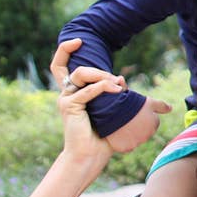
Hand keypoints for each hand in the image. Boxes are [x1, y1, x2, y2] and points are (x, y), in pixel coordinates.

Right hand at [49, 39, 126, 163]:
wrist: (91, 155)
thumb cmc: (104, 136)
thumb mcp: (116, 112)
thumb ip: (122, 98)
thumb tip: (136, 88)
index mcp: (74, 91)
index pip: (60, 64)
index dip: (65, 49)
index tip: (79, 41)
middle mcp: (67, 93)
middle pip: (72, 66)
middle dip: (96, 67)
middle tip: (115, 79)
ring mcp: (66, 99)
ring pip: (80, 75)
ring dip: (100, 75)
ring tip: (117, 85)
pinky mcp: (69, 106)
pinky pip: (87, 91)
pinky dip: (102, 88)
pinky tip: (117, 90)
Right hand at [104, 90, 172, 152]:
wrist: (110, 111)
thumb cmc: (130, 104)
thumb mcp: (148, 102)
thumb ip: (161, 106)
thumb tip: (171, 108)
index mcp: (154, 124)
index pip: (152, 122)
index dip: (141, 116)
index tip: (133, 113)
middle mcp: (148, 136)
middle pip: (143, 131)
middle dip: (136, 126)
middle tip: (125, 118)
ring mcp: (137, 143)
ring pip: (134, 139)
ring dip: (129, 134)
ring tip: (119, 124)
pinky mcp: (126, 148)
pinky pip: (125, 146)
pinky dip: (121, 141)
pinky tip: (116, 133)